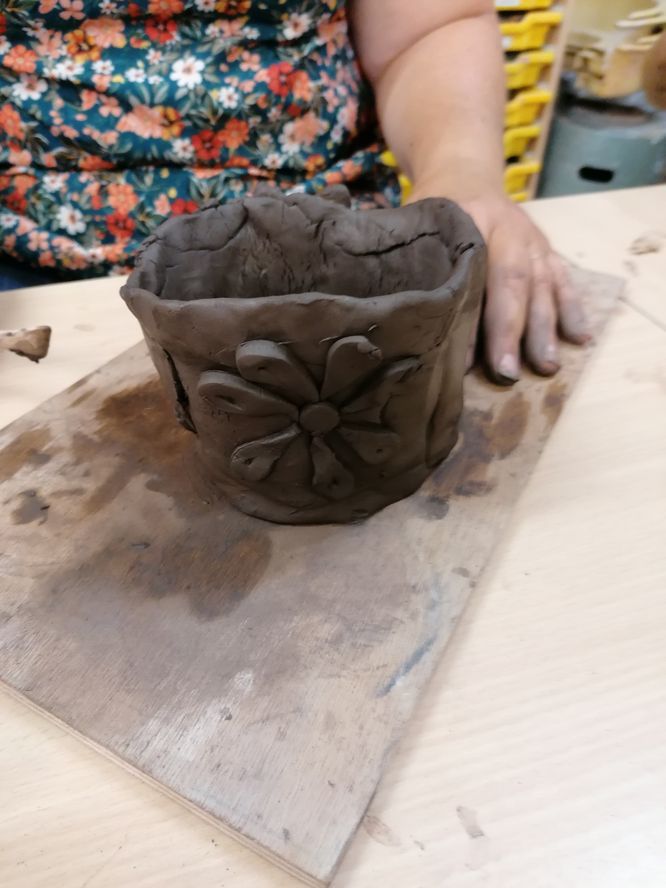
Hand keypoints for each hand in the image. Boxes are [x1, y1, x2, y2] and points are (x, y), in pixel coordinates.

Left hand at [408, 187, 589, 383]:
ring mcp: (533, 239)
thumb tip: (414, 328)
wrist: (465, 173)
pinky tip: (579, 338)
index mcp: (470, 219)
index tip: (462, 360)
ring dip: (546, 329)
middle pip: (516, 281)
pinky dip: (572, 308)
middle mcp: (510, 229)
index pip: (473, 274)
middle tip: (508, 373)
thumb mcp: (419, 229)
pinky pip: (564, 280)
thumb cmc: (435, 212)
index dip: (469, 319)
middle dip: (513, 331)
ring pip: (544, 284)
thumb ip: (420, 267)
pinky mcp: (547, 250)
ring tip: (546, 366)